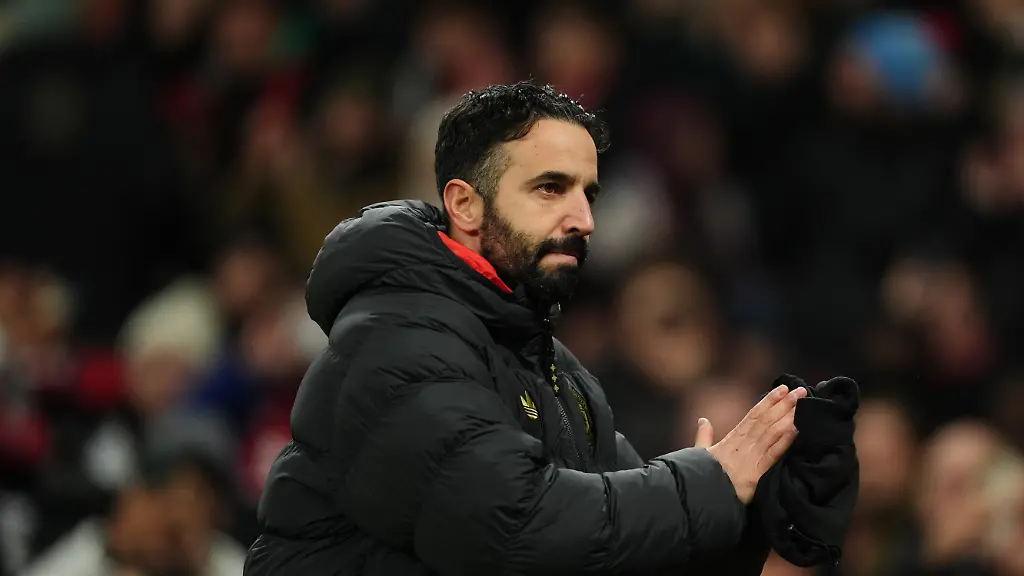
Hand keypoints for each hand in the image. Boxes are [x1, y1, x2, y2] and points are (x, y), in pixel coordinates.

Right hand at [694, 384, 805, 503]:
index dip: (769, 401)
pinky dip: (785, 440)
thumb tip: (703, 420)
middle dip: (784, 404)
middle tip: (800, 391)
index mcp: (733, 438)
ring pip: (772, 432)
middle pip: (767, 419)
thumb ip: (704, 435)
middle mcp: (744, 444)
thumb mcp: (700, 452)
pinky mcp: (757, 473)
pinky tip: (797, 430)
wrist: (701, 495)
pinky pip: (773, 453)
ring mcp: (751, 457)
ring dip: (788, 416)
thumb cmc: (700, 475)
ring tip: (802, 404)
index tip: (782, 389)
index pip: (754, 415)